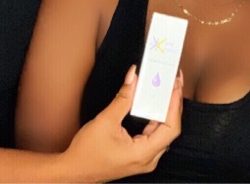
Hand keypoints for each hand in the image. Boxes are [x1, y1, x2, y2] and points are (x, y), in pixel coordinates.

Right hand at [64, 66, 182, 181]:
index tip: (176, 85)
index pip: (171, 127)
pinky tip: (155, 102)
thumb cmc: (86, 153)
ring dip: (165, 108)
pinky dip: (156, 116)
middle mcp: (148, 158)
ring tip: (167, 87)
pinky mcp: (139, 154)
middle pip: (170, 128)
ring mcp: (145, 158)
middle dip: (173, 102)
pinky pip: (154, 133)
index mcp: (143, 153)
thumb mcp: (105, 121)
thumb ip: (122, 99)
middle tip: (174, 80)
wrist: (73, 171)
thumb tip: (134, 77)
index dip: (175, 104)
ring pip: (162, 130)